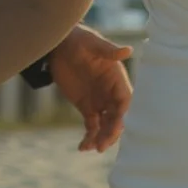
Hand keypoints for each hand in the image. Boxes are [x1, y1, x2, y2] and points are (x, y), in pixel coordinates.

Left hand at [48, 25, 134, 152]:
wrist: (58, 46)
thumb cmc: (78, 40)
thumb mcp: (91, 43)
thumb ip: (108, 50)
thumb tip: (128, 50)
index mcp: (116, 79)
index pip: (125, 100)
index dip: (122, 114)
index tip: (116, 126)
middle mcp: (110, 93)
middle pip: (116, 117)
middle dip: (111, 132)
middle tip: (100, 145)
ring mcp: (99, 101)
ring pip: (105, 125)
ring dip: (100, 138)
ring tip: (89, 147)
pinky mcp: (86, 107)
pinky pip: (91, 126)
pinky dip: (88, 137)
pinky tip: (82, 147)